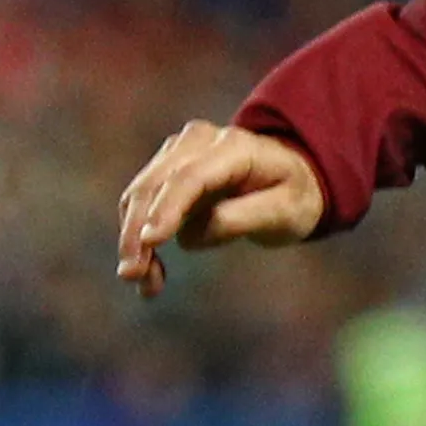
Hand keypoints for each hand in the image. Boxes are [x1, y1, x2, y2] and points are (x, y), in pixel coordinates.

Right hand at [112, 120, 327, 288]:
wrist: (289, 175)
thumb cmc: (292, 195)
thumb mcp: (286, 212)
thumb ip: (243, 219)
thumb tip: (189, 236)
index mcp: (234, 147)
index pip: (190, 178)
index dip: (167, 209)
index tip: (150, 242)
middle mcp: (197, 141)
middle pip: (153, 185)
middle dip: (137, 232)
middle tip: (133, 276)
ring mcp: (177, 151)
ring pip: (139, 196)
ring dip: (133, 240)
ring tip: (145, 284)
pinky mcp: (165, 168)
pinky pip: (141, 203)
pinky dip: (138, 237)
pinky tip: (150, 272)